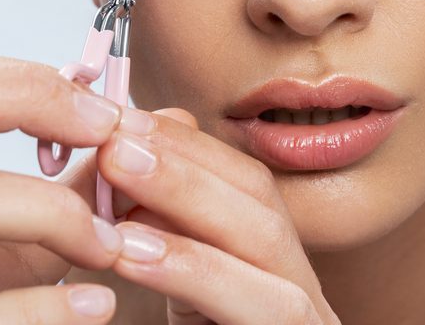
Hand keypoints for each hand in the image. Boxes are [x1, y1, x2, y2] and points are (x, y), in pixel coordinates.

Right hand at [0, 52, 126, 321]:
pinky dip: (38, 308)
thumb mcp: (12, 231)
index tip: (98, 103)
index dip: (19, 76)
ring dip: (53, 211)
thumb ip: (74, 181)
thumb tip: (158, 127)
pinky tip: (98, 305)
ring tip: (112, 243)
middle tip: (107, 126)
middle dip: (22, 96)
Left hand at [88, 107, 340, 323]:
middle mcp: (301, 285)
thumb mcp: (167, 289)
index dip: (184, 144)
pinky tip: (132, 251)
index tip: (119, 120)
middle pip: (260, 196)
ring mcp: (310, 319)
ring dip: (188, 197)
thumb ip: (159, 226)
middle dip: (185, 158)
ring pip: (268, 237)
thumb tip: (134, 147)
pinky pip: (267, 304)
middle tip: (114, 134)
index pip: (243, 182)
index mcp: (272, 266)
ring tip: (117, 170)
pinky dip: (196, 271)